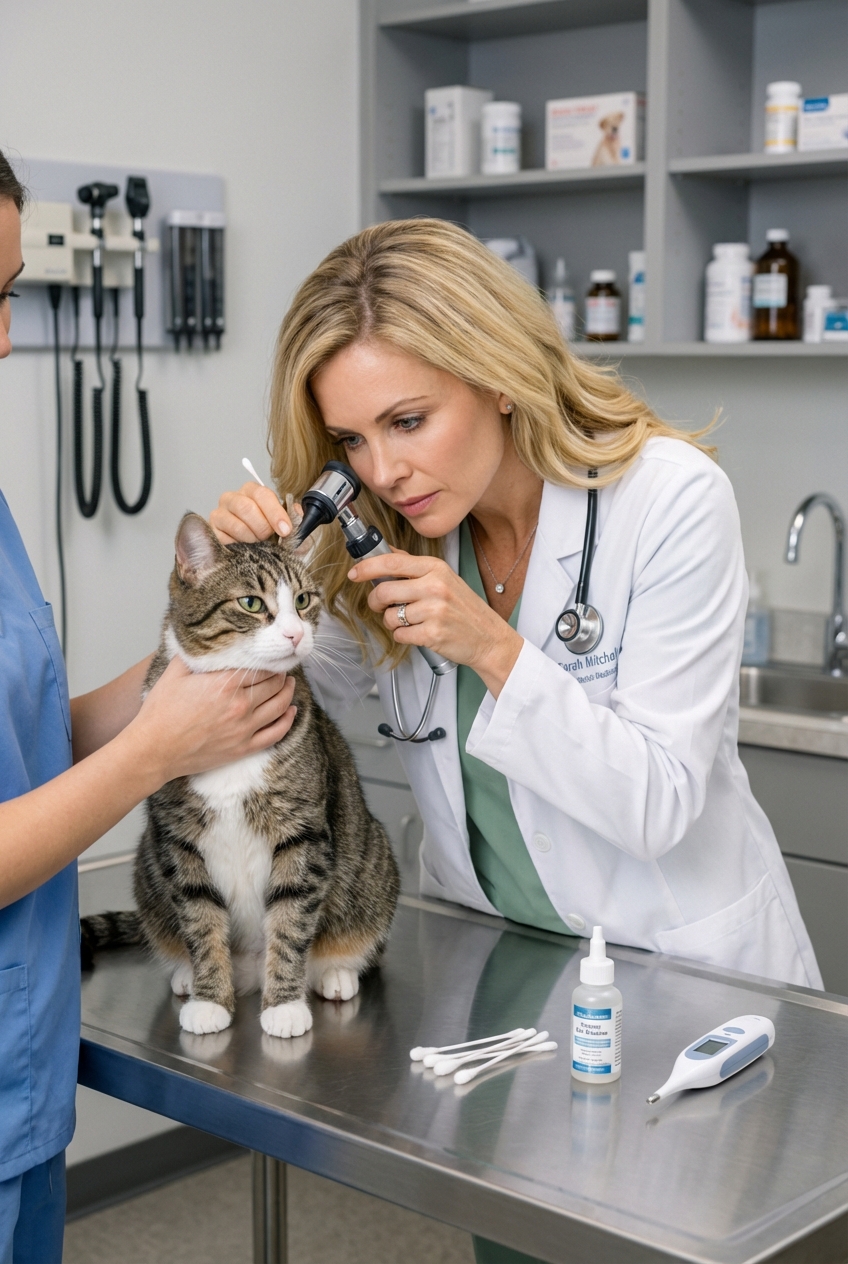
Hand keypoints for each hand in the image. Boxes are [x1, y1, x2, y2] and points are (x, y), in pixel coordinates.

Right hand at [130, 657, 297, 780]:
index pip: (261, 668)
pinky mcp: (243, 748)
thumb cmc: (161, 713)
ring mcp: (243, 729)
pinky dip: (287, 721)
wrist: (153, 750)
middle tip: (283, 669)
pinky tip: (291, 712)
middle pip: (274, 685)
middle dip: (281, 675)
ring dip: (288, 693)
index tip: (273, 657)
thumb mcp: (174, 673)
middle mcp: (239, 705)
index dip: (270, 661)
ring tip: (289, 685)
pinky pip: (276, 733)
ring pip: (279, 706)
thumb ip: (194, 654)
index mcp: (224, 683)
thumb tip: (202, 639)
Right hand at [210, 481, 297, 543]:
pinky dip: (239, 546)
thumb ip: (295, 518)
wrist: (255, 557)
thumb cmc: (271, 536)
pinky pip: (225, 539)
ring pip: (236, 525)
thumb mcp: (288, 527)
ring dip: (252, 538)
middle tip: (269, 539)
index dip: (275, 513)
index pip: (262, 494)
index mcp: (252, 492)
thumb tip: (298, 514)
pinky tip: (246, 549)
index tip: (285, 530)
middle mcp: (232, 499)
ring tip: (258, 545)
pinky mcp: (212, 532)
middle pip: (246, 507)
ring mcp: (219, 514)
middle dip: (263, 527)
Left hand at [348, 552, 522, 697]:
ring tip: (409, 621)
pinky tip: (418, 633)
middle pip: (384, 590)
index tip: (355, 573)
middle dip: (375, 601)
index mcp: (436, 569)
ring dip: (392, 622)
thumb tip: (386, 552)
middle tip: (381, 605)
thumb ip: (414, 566)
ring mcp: (434, 611)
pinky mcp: (432, 634)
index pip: (392, 562)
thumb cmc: (465, 609)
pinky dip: (403, 636)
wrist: (489, 638)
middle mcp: (435, 586)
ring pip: (390, 616)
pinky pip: (400, 635)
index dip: (367, 567)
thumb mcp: (445, 578)